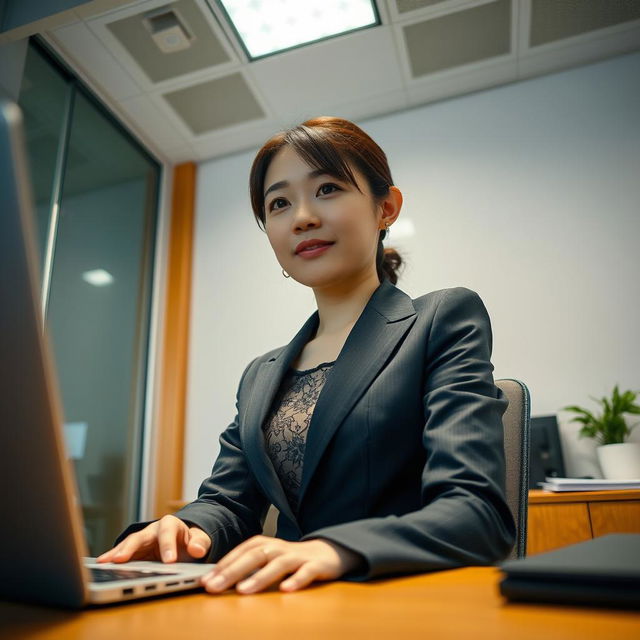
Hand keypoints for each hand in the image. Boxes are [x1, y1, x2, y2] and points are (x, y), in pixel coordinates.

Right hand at [96, 515, 210, 563]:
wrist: (186, 542)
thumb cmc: (192, 540)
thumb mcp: (201, 540)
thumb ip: (200, 543)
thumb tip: (197, 549)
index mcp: (170, 524)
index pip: (167, 533)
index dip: (167, 546)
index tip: (169, 561)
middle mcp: (153, 530)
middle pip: (140, 537)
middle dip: (130, 548)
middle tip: (120, 560)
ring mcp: (142, 541)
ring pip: (127, 545)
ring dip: (115, 554)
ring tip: (103, 563)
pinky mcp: (135, 552)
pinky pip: (123, 555)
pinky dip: (112, 560)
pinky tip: (102, 566)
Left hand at [200, 535, 362, 593]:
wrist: (328, 553)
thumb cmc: (291, 559)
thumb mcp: (268, 560)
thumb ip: (247, 568)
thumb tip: (217, 580)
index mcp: (265, 545)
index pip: (240, 553)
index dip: (222, 566)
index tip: (204, 581)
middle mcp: (279, 548)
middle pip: (254, 556)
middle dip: (233, 571)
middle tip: (214, 587)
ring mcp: (297, 556)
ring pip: (277, 564)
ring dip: (260, 577)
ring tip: (243, 591)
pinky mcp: (316, 566)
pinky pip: (305, 573)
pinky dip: (296, 580)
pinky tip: (286, 590)